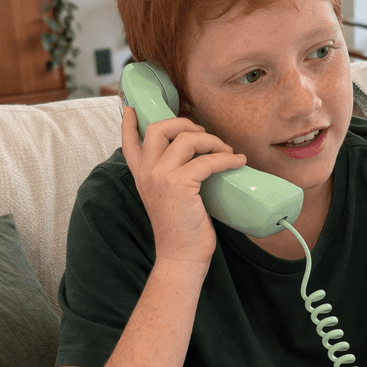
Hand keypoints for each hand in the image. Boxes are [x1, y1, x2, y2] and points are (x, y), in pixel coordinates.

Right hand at [121, 108, 245, 266]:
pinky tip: (238, 162)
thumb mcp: (167, 199)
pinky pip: (208, 160)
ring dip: (212, 140)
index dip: (129, 123)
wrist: (180, 257)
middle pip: (159, 128)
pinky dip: (227, 158)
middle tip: (203, 133)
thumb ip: (171, 178)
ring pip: (186, 138)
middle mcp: (147, 173)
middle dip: (184, 123)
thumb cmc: (180, 231)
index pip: (129, 143)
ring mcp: (161, 177)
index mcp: (141, 176)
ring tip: (226, 151)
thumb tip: (198, 160)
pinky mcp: (180, 185)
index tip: (133, 109)